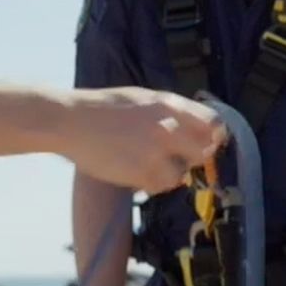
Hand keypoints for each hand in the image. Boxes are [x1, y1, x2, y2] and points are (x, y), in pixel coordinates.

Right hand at [62, 88, 225, 192]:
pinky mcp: (141, 172)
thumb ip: (171, 112)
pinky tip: (135, 171)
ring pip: (181, 173)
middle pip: (203, 151)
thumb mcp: (144, 98)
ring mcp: (155, 151)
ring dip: (169, 173)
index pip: (214, 124)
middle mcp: (168, 127)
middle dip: (192, 157)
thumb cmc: (105, 108)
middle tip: (176, 157)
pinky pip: (159, 186)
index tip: (205, 143)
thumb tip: (197, 128)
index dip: (212, 136)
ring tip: (148, 163)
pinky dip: (150, 184)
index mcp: (170, 104)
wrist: (71, 121)